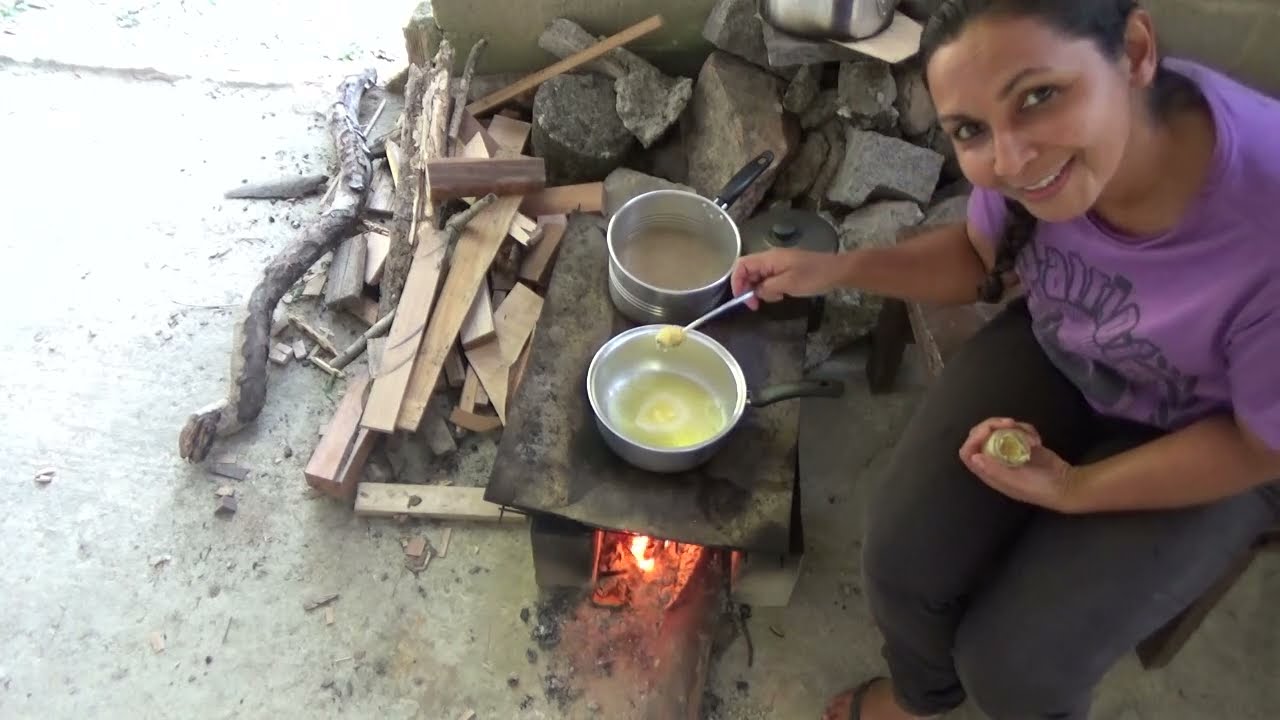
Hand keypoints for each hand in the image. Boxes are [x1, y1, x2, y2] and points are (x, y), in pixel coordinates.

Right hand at [731, 248, 842, 309]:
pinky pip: (771, 278)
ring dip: (762, 290)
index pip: (741, 265)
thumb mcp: (788, 284)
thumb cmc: (813, 277)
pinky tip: (782, 295)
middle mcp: (771, 258)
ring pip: (760, 276)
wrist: (837, 271)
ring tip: (776, 298)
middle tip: (756, 305)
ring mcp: (779, 262)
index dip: (736, 281)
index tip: (741, 298)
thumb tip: (756, 292)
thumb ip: (767, 288)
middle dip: (749, 288)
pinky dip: (771, 288)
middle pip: (749, 271)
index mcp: (769, 258)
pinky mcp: (787, 268)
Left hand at [959, 418, 1080, 512]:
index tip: (988, 430)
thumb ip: (994, 470)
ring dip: (1015, 428)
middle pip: (981, 435)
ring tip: (1032, 440)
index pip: (968, 452)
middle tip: (1010, 423)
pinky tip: (1038, 441)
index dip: (973, 439)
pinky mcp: (1022, 443)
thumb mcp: (1016, 480)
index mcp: (988, 471)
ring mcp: (1008, 450)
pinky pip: (1017, 429)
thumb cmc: (1039, 488)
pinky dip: (1027, 430)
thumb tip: (974, 457)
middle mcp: (995, 460)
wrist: (1066, 485)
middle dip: (993, 425)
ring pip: (999, 429)